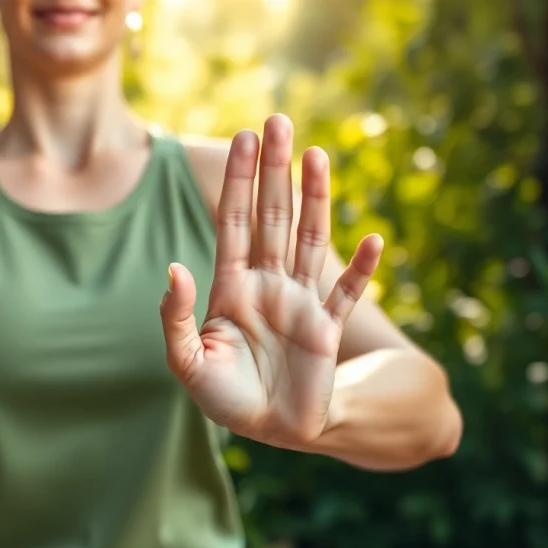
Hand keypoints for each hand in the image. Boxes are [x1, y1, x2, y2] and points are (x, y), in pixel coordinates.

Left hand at [160, 115, 382, 445]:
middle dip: (274, 170)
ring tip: (315, 152)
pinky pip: (347, 294)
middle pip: (272, 215)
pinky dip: (362, 270)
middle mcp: (268, 283)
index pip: (234, 221)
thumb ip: (174, 316)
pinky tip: (373, 240)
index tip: (242, 138)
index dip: (238, 181)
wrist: (268, 427)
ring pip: (310, 238)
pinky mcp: (327, 329)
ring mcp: (300, 301)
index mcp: (232, 286)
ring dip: (315, 197)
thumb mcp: (186, 361)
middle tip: (277, 120)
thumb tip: (176, 267)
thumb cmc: (224, 396)